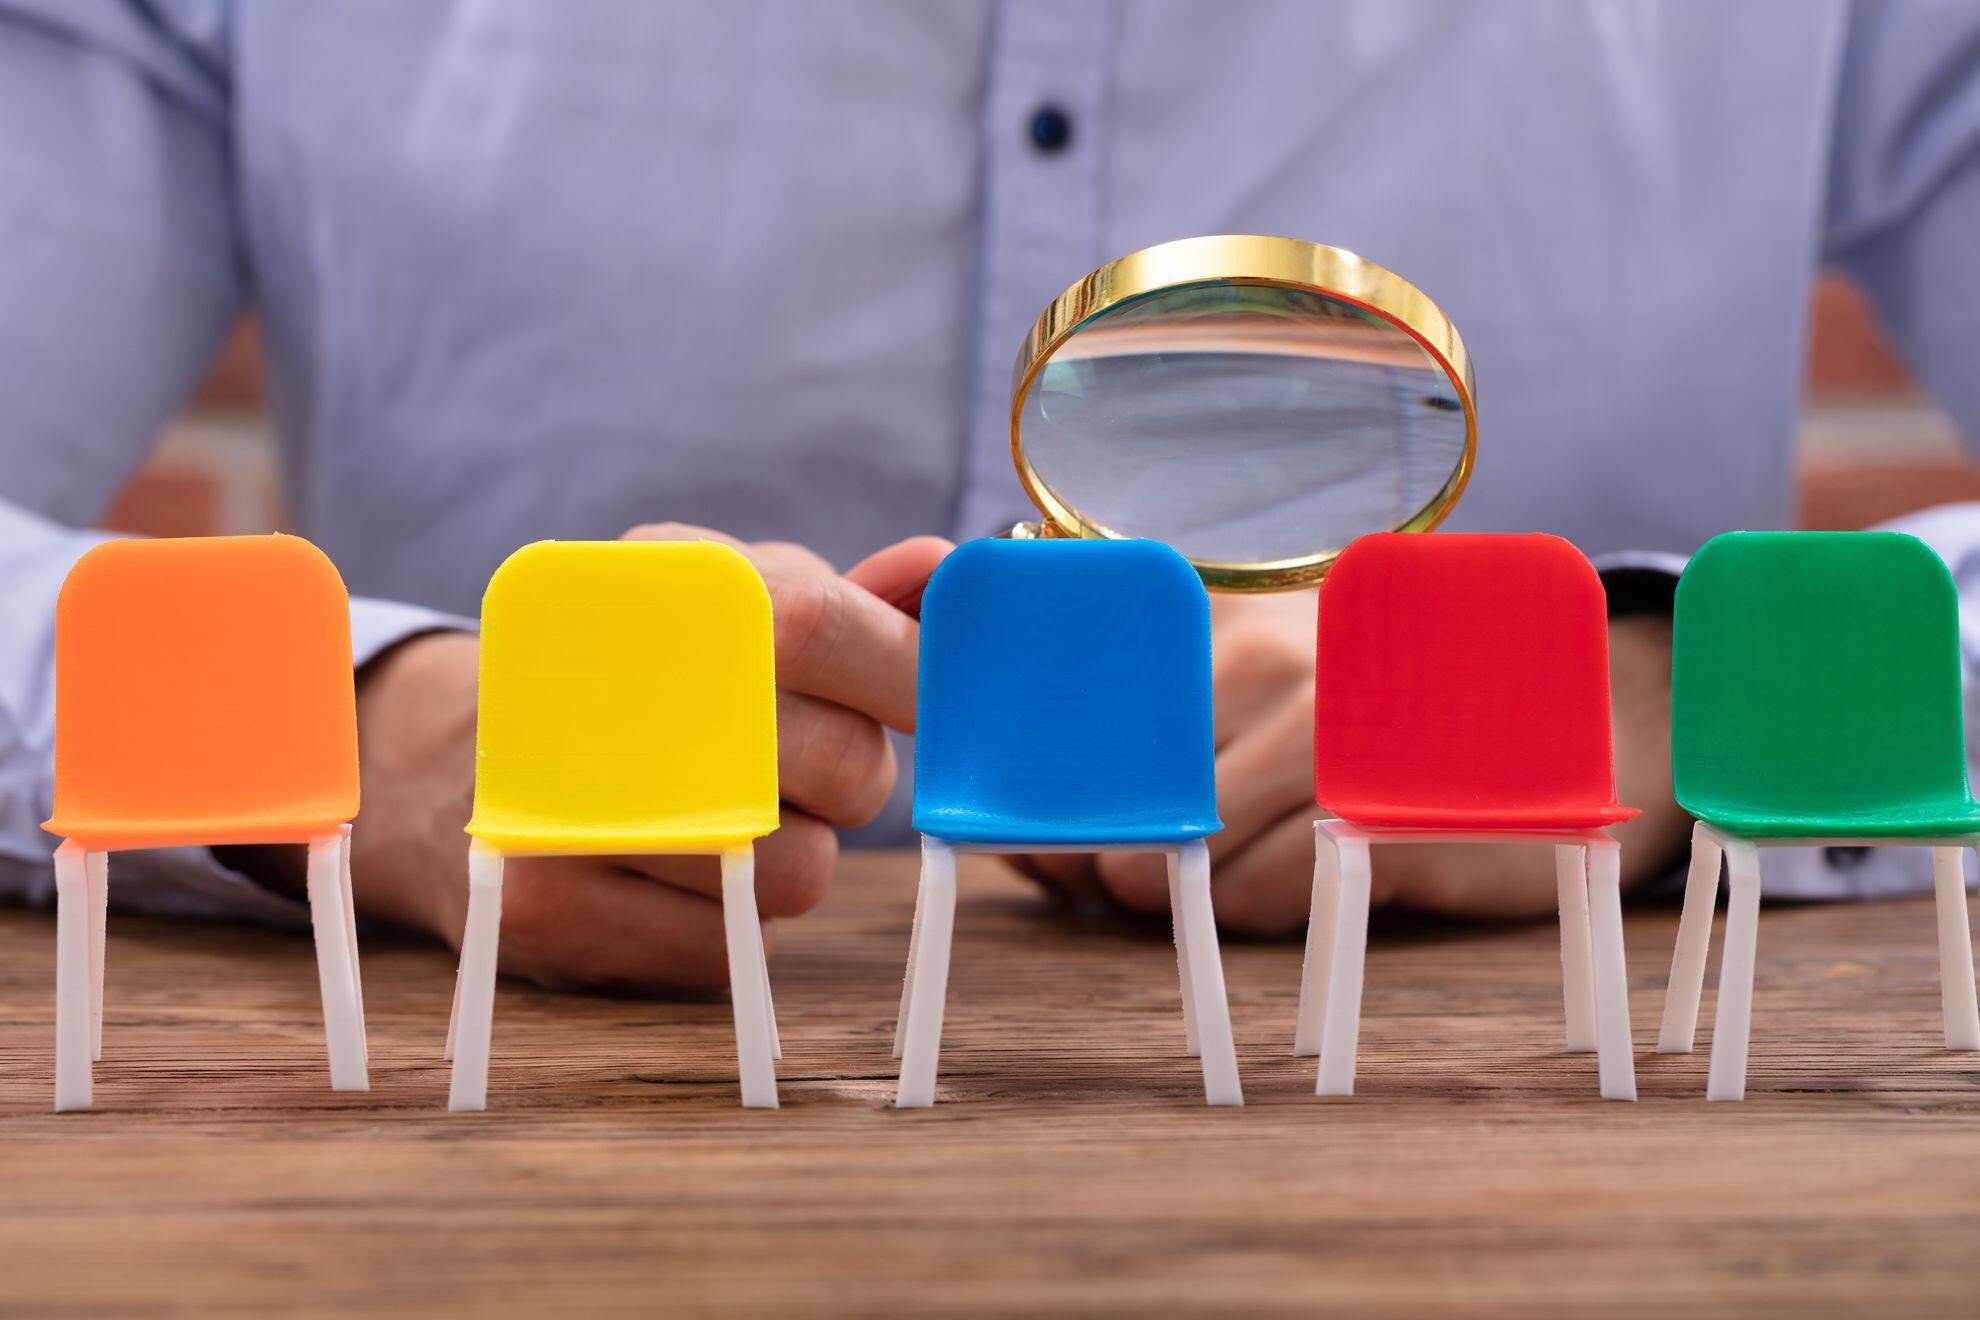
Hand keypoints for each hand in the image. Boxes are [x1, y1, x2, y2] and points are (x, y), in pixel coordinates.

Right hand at [347, 525, 950, 990]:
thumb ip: (847, 603)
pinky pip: (728, 953)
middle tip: (804, 763)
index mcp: (660, 593)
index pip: (821, 625)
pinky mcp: (546, 914)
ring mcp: (568, 809)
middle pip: (839, 764)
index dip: (907, 675)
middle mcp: (601, 688)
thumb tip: (947, 571)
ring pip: (796, 874)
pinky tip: (676, 874)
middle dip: (850, 777)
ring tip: (733, 817)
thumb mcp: (729, 610)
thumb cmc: (636, 678)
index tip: (937, 705)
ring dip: (794, 856)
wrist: (443, 761)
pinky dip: (729, 922)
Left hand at [1012, 596, 1687, 929]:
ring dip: (1192, 893)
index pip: (1085, 719)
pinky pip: (1266, 895)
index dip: (1055, 798)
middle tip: (1138, 879)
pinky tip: (1302, 875)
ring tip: (1238, 868)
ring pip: (1189, 860)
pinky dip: (1261, 910)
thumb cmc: (1378, 714)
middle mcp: (1268, 658)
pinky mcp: (1382, 812)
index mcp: (1223, 615)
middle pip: (1127, 801)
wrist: (1573, 718)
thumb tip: (1025, 848)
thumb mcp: (1260, 690)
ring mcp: (1331, 734)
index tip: (1041, 839)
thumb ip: (1140, 753)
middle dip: (1116, 862)